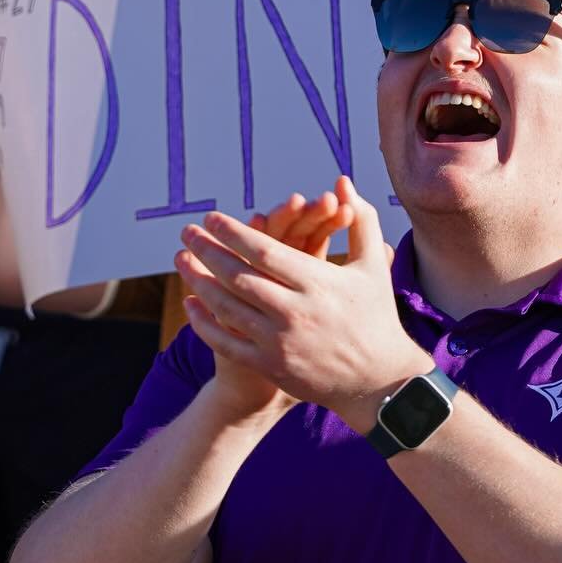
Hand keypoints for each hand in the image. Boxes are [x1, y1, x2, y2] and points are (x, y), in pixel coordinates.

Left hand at [176, 177, 425, 428]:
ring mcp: (281, 342)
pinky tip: (190, 303)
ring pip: (228, 308)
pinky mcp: (271, 367)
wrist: (380, 380)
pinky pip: (227, 343)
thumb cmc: (375, 314)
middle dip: (207, 251)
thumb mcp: (373, 265)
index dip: (234, 232)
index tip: (211, 217)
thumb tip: (342, 181)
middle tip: (186, 232)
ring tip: (181, 259)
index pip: (265, 251)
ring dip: (199, 282)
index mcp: (319, 283)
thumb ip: (360, 219)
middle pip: (239, 277)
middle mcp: (297, 312)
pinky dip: (204, 323)